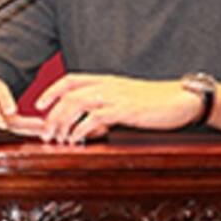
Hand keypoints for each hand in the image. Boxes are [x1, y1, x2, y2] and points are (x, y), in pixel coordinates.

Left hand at [33, 73, 202, 143]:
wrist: (182, 99)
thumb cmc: (154, 102)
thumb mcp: (124, 100)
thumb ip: (104, 109)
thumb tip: (87, 127)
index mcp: (104, 80)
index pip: (69, 80)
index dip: (51, 91)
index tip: (38, 105)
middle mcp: (106, 85)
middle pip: (68, 95)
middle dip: (52, 115)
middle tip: (46, 134)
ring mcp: (115, 96)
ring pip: (76, 104)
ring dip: (63, 123)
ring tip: (58, 140)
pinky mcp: (125, 109)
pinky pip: (95, 117)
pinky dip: (81, 129)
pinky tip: (77, 139)